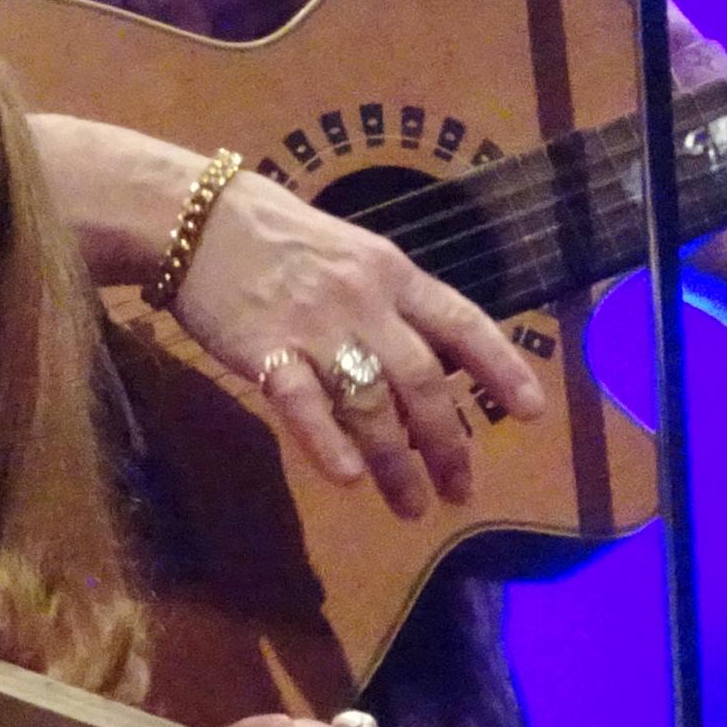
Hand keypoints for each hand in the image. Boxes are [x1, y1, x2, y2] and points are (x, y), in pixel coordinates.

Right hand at [169, 165, 550, 521]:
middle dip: (448, 444)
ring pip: (371, 403)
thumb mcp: (352, 255)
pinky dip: (328, 442)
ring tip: (410, 507)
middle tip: (459, 493)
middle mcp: (364, 302)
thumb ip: (390, 305)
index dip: (501, 368)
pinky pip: (302, 402)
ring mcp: (314, 327)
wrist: (194, 218)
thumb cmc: (276, 238)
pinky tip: (347, 479)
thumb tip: (430, 368)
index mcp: (392, 274)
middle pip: (422, 381)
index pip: (462, 323)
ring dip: (396, 463)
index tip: (531, 412)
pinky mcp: (263, 350)